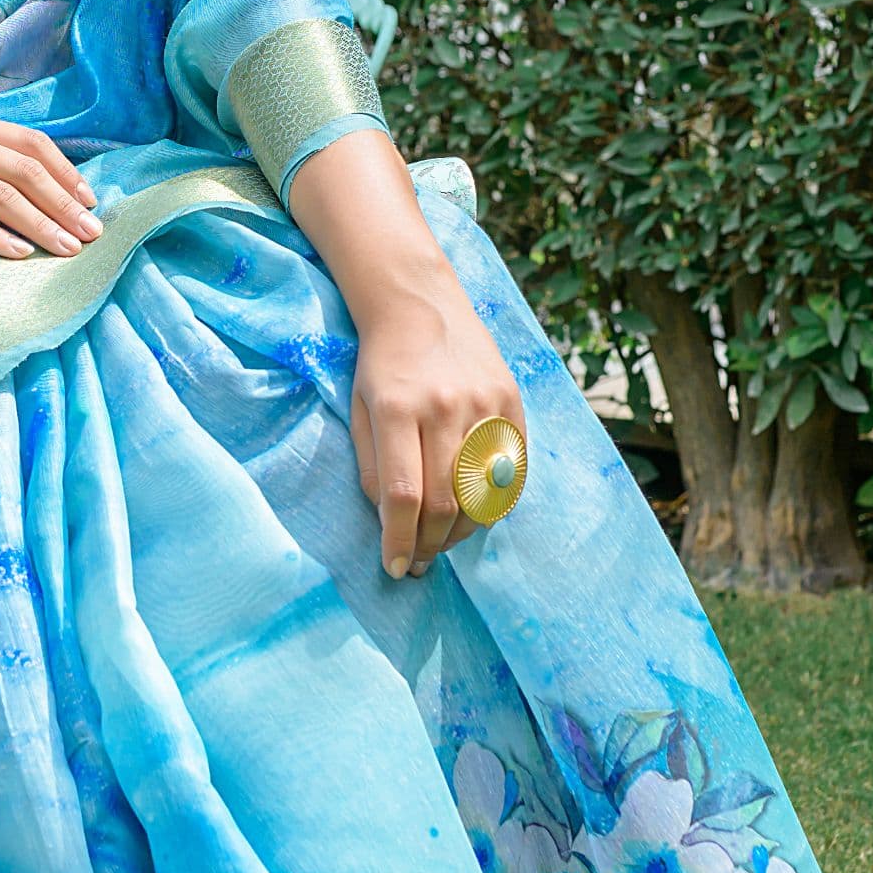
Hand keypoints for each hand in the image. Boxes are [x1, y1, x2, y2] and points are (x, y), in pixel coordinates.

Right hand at [0, 113, 98, 261]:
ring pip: (0, 195)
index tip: (91, 203)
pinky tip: (21, 254)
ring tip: (67, 248)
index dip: (67, 173)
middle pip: (23, 169)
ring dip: (41, 224)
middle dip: (63, 203)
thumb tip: (56, 196)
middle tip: (92, 233)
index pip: (30, 142)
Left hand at [348, 266, 524, 577]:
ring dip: (460, 532)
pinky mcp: (512, 402)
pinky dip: (493, 504)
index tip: (395, 569)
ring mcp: (485, 404)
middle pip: (445, 501)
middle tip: (418, 562)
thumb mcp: (361, 412)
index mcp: (397, 409)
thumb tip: (391, 526)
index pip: (404, 495)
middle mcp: (446, 407)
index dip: (399, 542)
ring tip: (441, 541)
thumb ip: (373, 469)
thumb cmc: (382, 364)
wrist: (420, 303)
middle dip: (429, 544)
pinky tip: (473, 514)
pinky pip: (510, 471)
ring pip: (482, 493)